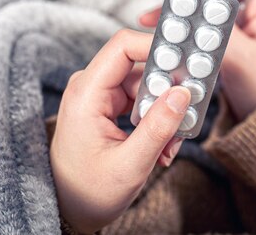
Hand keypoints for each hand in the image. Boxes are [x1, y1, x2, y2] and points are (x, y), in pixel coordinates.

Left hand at [50, 29, 190, 233]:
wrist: (68, 210)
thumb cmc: (88, 192)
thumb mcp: (129, 165)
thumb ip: (158, 128)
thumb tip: (183, 93)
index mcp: (86, 94)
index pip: (123, 46)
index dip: (157, 46)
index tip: (187, 62)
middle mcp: (91, 88)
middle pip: (142, 68)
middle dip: (168, 94)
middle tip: (185, 121)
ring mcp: (100, 97)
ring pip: (147, 87)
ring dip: (165, 114)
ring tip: (168, 147)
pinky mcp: (109, 107)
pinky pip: (142, 102)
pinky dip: (157, 121)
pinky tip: (161, 147)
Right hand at [135, 0, 255, 119]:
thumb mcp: (241, 56)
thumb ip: (216, 22)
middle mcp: (254, 12)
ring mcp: (242, 28)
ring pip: (203, 8)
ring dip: (176, 11)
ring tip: (145, 17)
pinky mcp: (233, 43)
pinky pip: (204, 28)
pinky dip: (184, 29)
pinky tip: (163, 35)